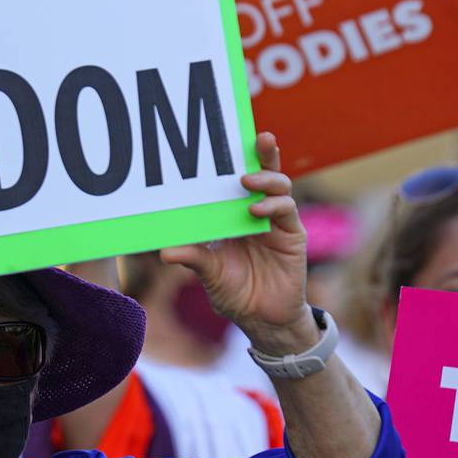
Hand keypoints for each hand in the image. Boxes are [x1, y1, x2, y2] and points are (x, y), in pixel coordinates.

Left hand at [161, 132, 313, 355]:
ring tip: (246, 180)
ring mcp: (276, 221)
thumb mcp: (209, 274)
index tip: (224, 139)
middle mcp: (256, 213)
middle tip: (257, 137)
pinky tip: (256, 210)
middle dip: (261, 154)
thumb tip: (165, 251)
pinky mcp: (292, 235)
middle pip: (262, 174)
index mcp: (233, 216)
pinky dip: (273, 205)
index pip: (234, 181)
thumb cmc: (235, 293)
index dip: (234, 160)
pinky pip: (286, 211)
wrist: (263, 319)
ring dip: (266, 177)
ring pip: (279, 186)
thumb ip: (193, 259)